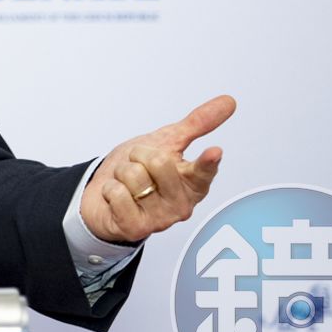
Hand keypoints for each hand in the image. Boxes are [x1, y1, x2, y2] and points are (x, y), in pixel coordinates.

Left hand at [80, 94, 236, 244]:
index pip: (203, 171)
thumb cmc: (139, 169)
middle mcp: (181, 204)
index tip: (214, 152)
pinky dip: (110, 189)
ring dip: (122, 173)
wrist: (103, 194)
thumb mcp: (166, 142)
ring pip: (134, 176)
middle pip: (158, 161)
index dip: (207, 161)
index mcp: (193, 182)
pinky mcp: (137, 229)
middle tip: (137, 166)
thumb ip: (197, 125)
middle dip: (138, 155)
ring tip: (127, 184)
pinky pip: (117, 193)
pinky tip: (116, 199)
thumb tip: (228, 101)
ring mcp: (161, 219)